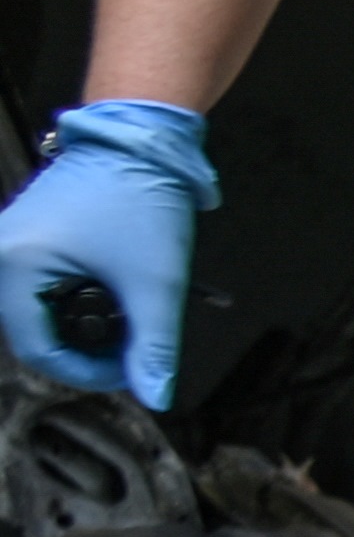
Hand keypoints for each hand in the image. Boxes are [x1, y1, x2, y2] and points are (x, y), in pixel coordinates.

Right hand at [0, 103, 215, 411]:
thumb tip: (156, 394)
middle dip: (82, 349)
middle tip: (129, 351)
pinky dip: (73, 301)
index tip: (127, 372)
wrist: (139, 142)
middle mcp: (1, 252)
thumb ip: (155, 346)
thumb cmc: (140, 195)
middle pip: (32, 332)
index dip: (85, 373)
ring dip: (80, 327)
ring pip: (37, 311)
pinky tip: (110, 300)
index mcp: (15, 263)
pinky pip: (39, 286)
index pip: (37, 349)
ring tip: (125, 324)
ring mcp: (9, 242)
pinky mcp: (26, 236)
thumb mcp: (155, 282)